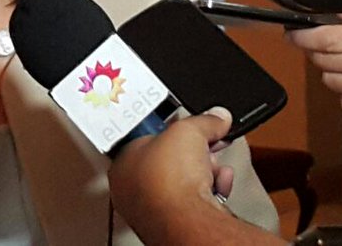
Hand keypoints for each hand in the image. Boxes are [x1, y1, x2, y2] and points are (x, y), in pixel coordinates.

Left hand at [109, 109, 283, 244]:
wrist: (189, 221)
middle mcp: (133, 190)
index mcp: (122, 164)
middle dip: (193, 151)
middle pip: (168, 161)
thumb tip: (217, 117)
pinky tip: (218, 184)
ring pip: (184, 182)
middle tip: (208, 142)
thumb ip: (205, 120)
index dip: (170, 128)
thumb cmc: (169, 181)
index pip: (144, 139)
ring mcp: (155, 210)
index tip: (186, 125)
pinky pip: (196, 201)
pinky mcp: (177, 224)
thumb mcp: (188, 130)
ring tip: (213, 165)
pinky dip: (211, 191)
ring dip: (204, 171)